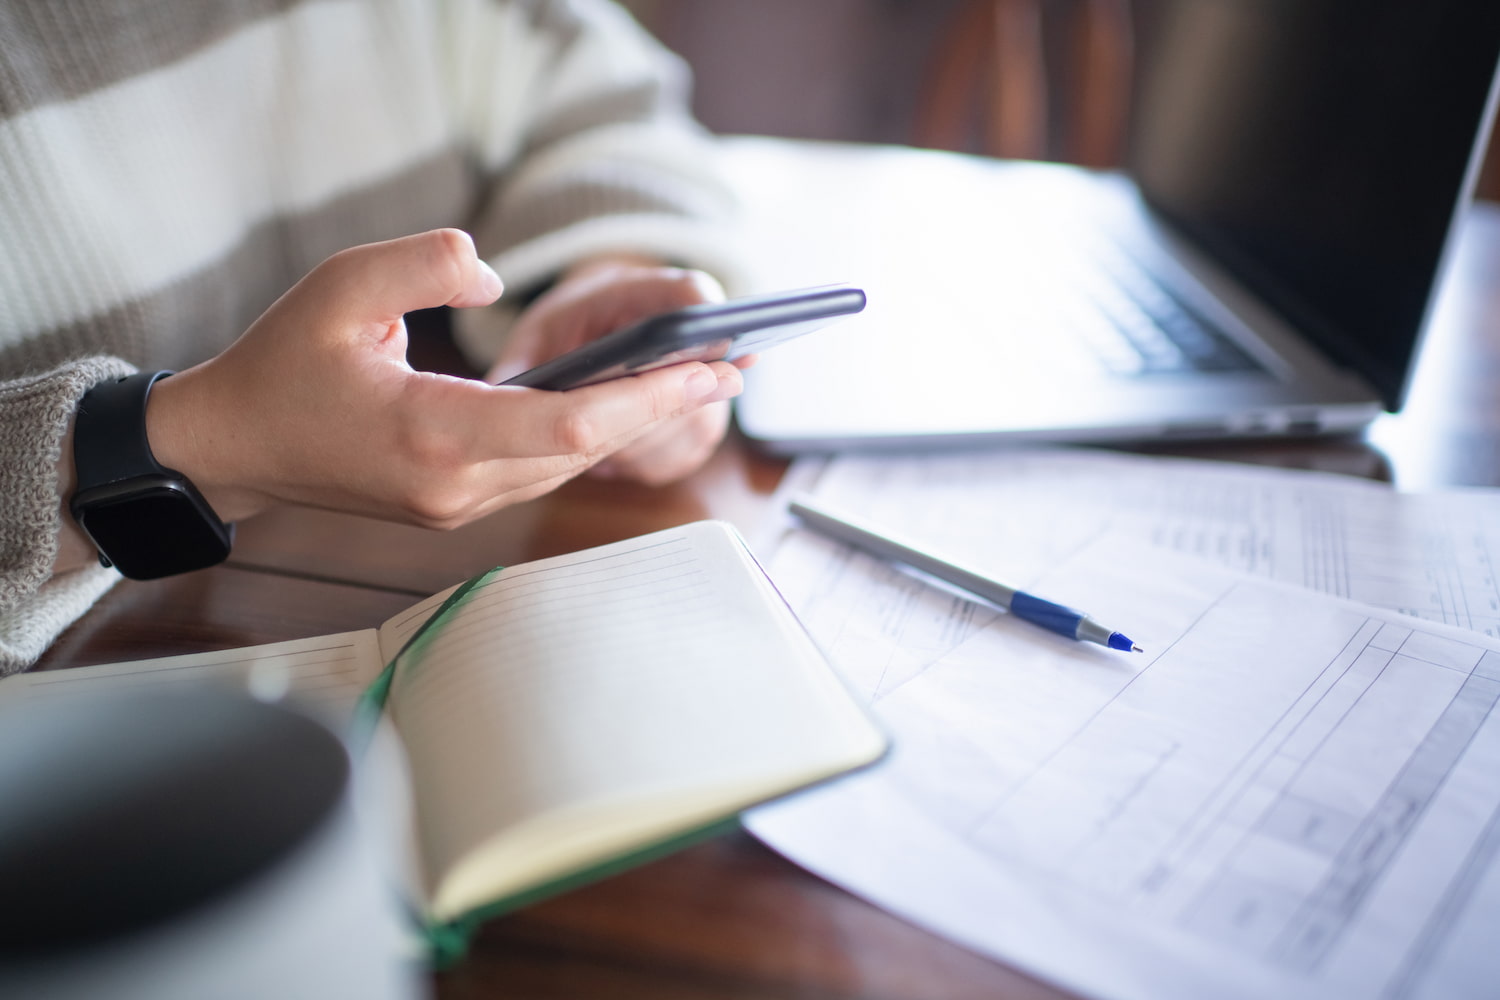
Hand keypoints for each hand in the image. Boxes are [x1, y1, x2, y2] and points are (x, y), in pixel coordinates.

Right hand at [138, 230, 741, 529]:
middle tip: (734, 364)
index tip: (706, 369)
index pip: (566, 425)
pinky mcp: (457, 504)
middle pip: (586, 449)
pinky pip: (544, 471)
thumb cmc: (281, 366)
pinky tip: (628, 402)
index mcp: (433, 436)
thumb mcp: (338, 288)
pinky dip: (593, 435)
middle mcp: (457, 485)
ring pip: (570, 465)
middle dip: (664, 407)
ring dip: (636, 422)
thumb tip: (490, 271)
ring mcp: (458, 505)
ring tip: (700, 377)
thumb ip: (419, 264)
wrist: (236, 447)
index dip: (644, 398)